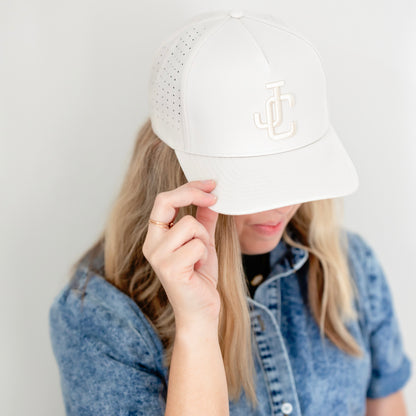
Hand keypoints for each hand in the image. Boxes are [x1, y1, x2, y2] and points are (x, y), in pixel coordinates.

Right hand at [142, 180, 219, 330]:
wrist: (201, 312)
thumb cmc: (200, 279)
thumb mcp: (204, 243)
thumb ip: (205, 221)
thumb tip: (211, 198)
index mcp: (156, 237)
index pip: (164, 200)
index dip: (188, 188)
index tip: (211, 185)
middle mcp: (151, 245)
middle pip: (166, 201)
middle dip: (193, 194)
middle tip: (214, 196)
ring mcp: (158, 257)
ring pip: (190, 224)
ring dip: (204, 239)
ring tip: (201, 257)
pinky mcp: (169, 269)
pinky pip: (197, 245)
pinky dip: (205, 255)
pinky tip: (199, 269)